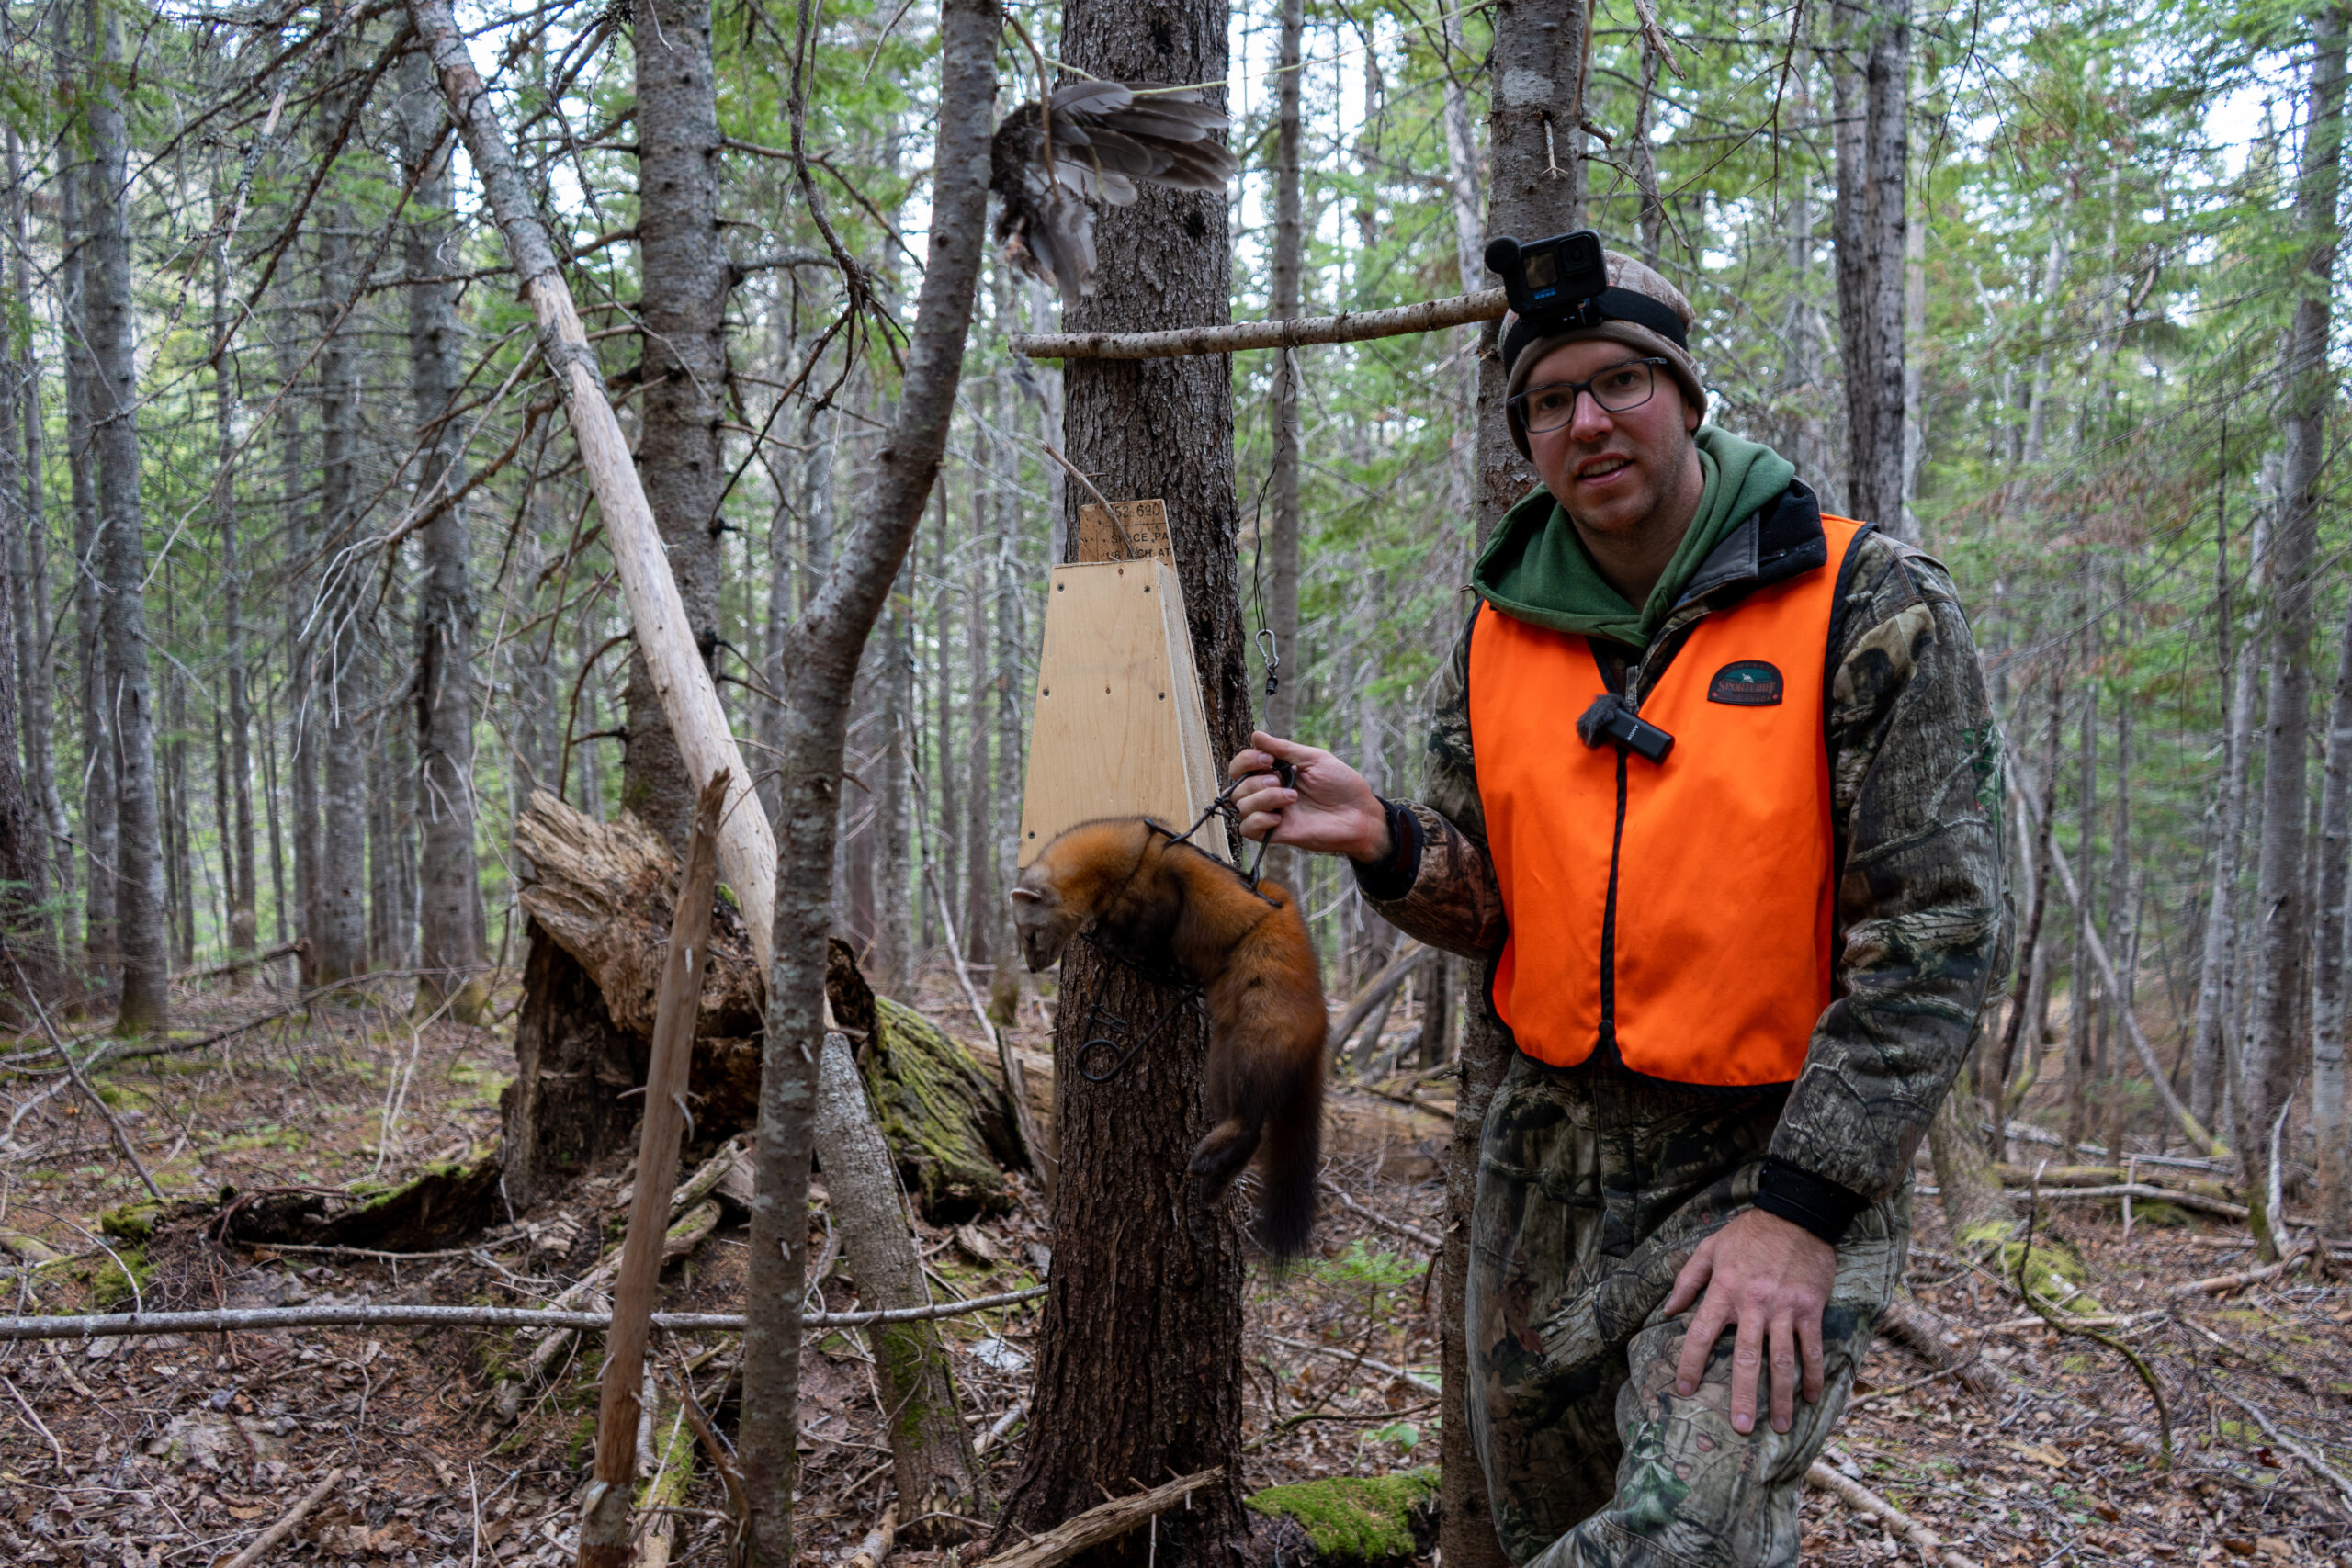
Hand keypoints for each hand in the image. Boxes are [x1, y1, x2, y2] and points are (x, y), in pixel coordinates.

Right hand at [1225, 731, 1389, 861]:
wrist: (1360, 815)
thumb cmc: (1342, 786)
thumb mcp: (1314, 759)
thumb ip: (1283, 749)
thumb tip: (1256, 735)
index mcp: (1276, 773)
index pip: (1242, 767)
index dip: (1246, 761)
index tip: (1268, 759)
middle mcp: (1269, 793)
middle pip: (1237, 787)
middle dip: (1255, 780)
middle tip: (1280, 780)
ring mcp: (1272, 813)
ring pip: (1241, 806)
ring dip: (1263, 798)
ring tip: (1291, 798)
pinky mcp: (1276, 833)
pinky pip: (1247, 829)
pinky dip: (1257, 820)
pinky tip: (1278, 818)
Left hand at [1660, 1207, 1836, 1435]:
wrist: (1796, 1214)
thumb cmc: (1748, 1233)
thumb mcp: (1709, 1247)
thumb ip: (1687, 1280)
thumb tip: (1668, 1310)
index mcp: (1724, 1290)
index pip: (1700, 1333)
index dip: (1690, 1363)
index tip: (1684, 1389)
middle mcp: (1752, 1303)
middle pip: (1745, 1358)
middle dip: (1743, 1395)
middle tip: (1742, 1427)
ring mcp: (1784, 1308)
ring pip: (1782, 1359)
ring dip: (1781, 1396)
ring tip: (1780, 1426)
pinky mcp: (1810, 1308)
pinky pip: (1811, 1347)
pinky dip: (1812, 1374)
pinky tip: (1811, 1396)